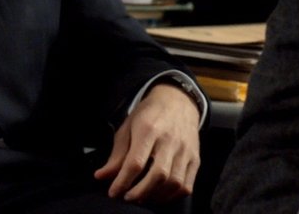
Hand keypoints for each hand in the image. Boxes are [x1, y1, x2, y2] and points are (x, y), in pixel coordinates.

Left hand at [93, 82, 200, 202]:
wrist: (177, 101)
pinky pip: (187, 185)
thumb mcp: (128, 127)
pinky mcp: (195, 158)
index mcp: (149, 129)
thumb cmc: (150, 114)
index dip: (122, 182)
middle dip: (140, 192)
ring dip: (156, 196)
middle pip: (158, 175)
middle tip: (127, 197)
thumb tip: (102, 176)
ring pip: (174, 182)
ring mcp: (185, 150)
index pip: (135, 162)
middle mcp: (170, 140)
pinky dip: (172, 196)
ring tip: (143, 196)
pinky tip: (160, 194)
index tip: (113, 191)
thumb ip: (116, 154)